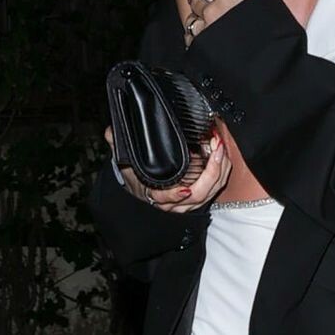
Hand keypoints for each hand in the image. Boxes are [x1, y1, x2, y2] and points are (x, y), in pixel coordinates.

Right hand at [105, 127, 231, 210]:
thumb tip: (111, 132)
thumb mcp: (125, 160)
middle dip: (211, 173)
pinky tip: (223, 154)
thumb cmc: (137, 174)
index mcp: (153, 194)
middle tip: (215, 149)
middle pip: (198, 195)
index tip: (185, 190)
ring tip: (220, 146)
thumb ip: (117, 144)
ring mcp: (188, 201)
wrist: (143, 187)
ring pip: (210, 191)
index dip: (175, 196)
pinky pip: (216, 187)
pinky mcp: (200, 196)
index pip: (165, 199)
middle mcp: (173, 202)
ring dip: (220, 169)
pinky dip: (222, 170)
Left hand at [183, 0, 272, 40]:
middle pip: (194, 0)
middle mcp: (212, 11)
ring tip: (200, 20)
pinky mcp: (202, 48)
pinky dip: (193, 37)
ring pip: (190, 20)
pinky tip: (200, 38)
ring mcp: (206, 30)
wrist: (271, 59)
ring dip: (194, 18)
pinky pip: (190, 39)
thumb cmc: (272, 28)